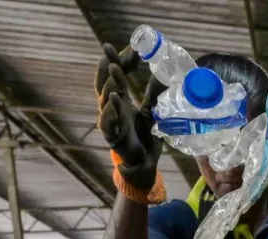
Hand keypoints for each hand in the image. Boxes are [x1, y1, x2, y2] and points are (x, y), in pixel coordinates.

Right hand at [96, 43, 164, 190]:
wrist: (144, 163)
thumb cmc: (143, 135)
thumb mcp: (152, 110)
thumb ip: (154, 93)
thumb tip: (164, 74)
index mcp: (119, 99)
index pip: (113, 74)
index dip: (115, 59)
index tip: (124, 47)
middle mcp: (112, 108)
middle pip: (103, 83)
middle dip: (106, 67)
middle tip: (110, 52)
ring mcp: (111, 122)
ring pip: (104, 100)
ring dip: (109, 84)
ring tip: (115, 70)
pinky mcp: (114, 138)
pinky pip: (108, 123)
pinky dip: (109, 110)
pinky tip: (113, 98)